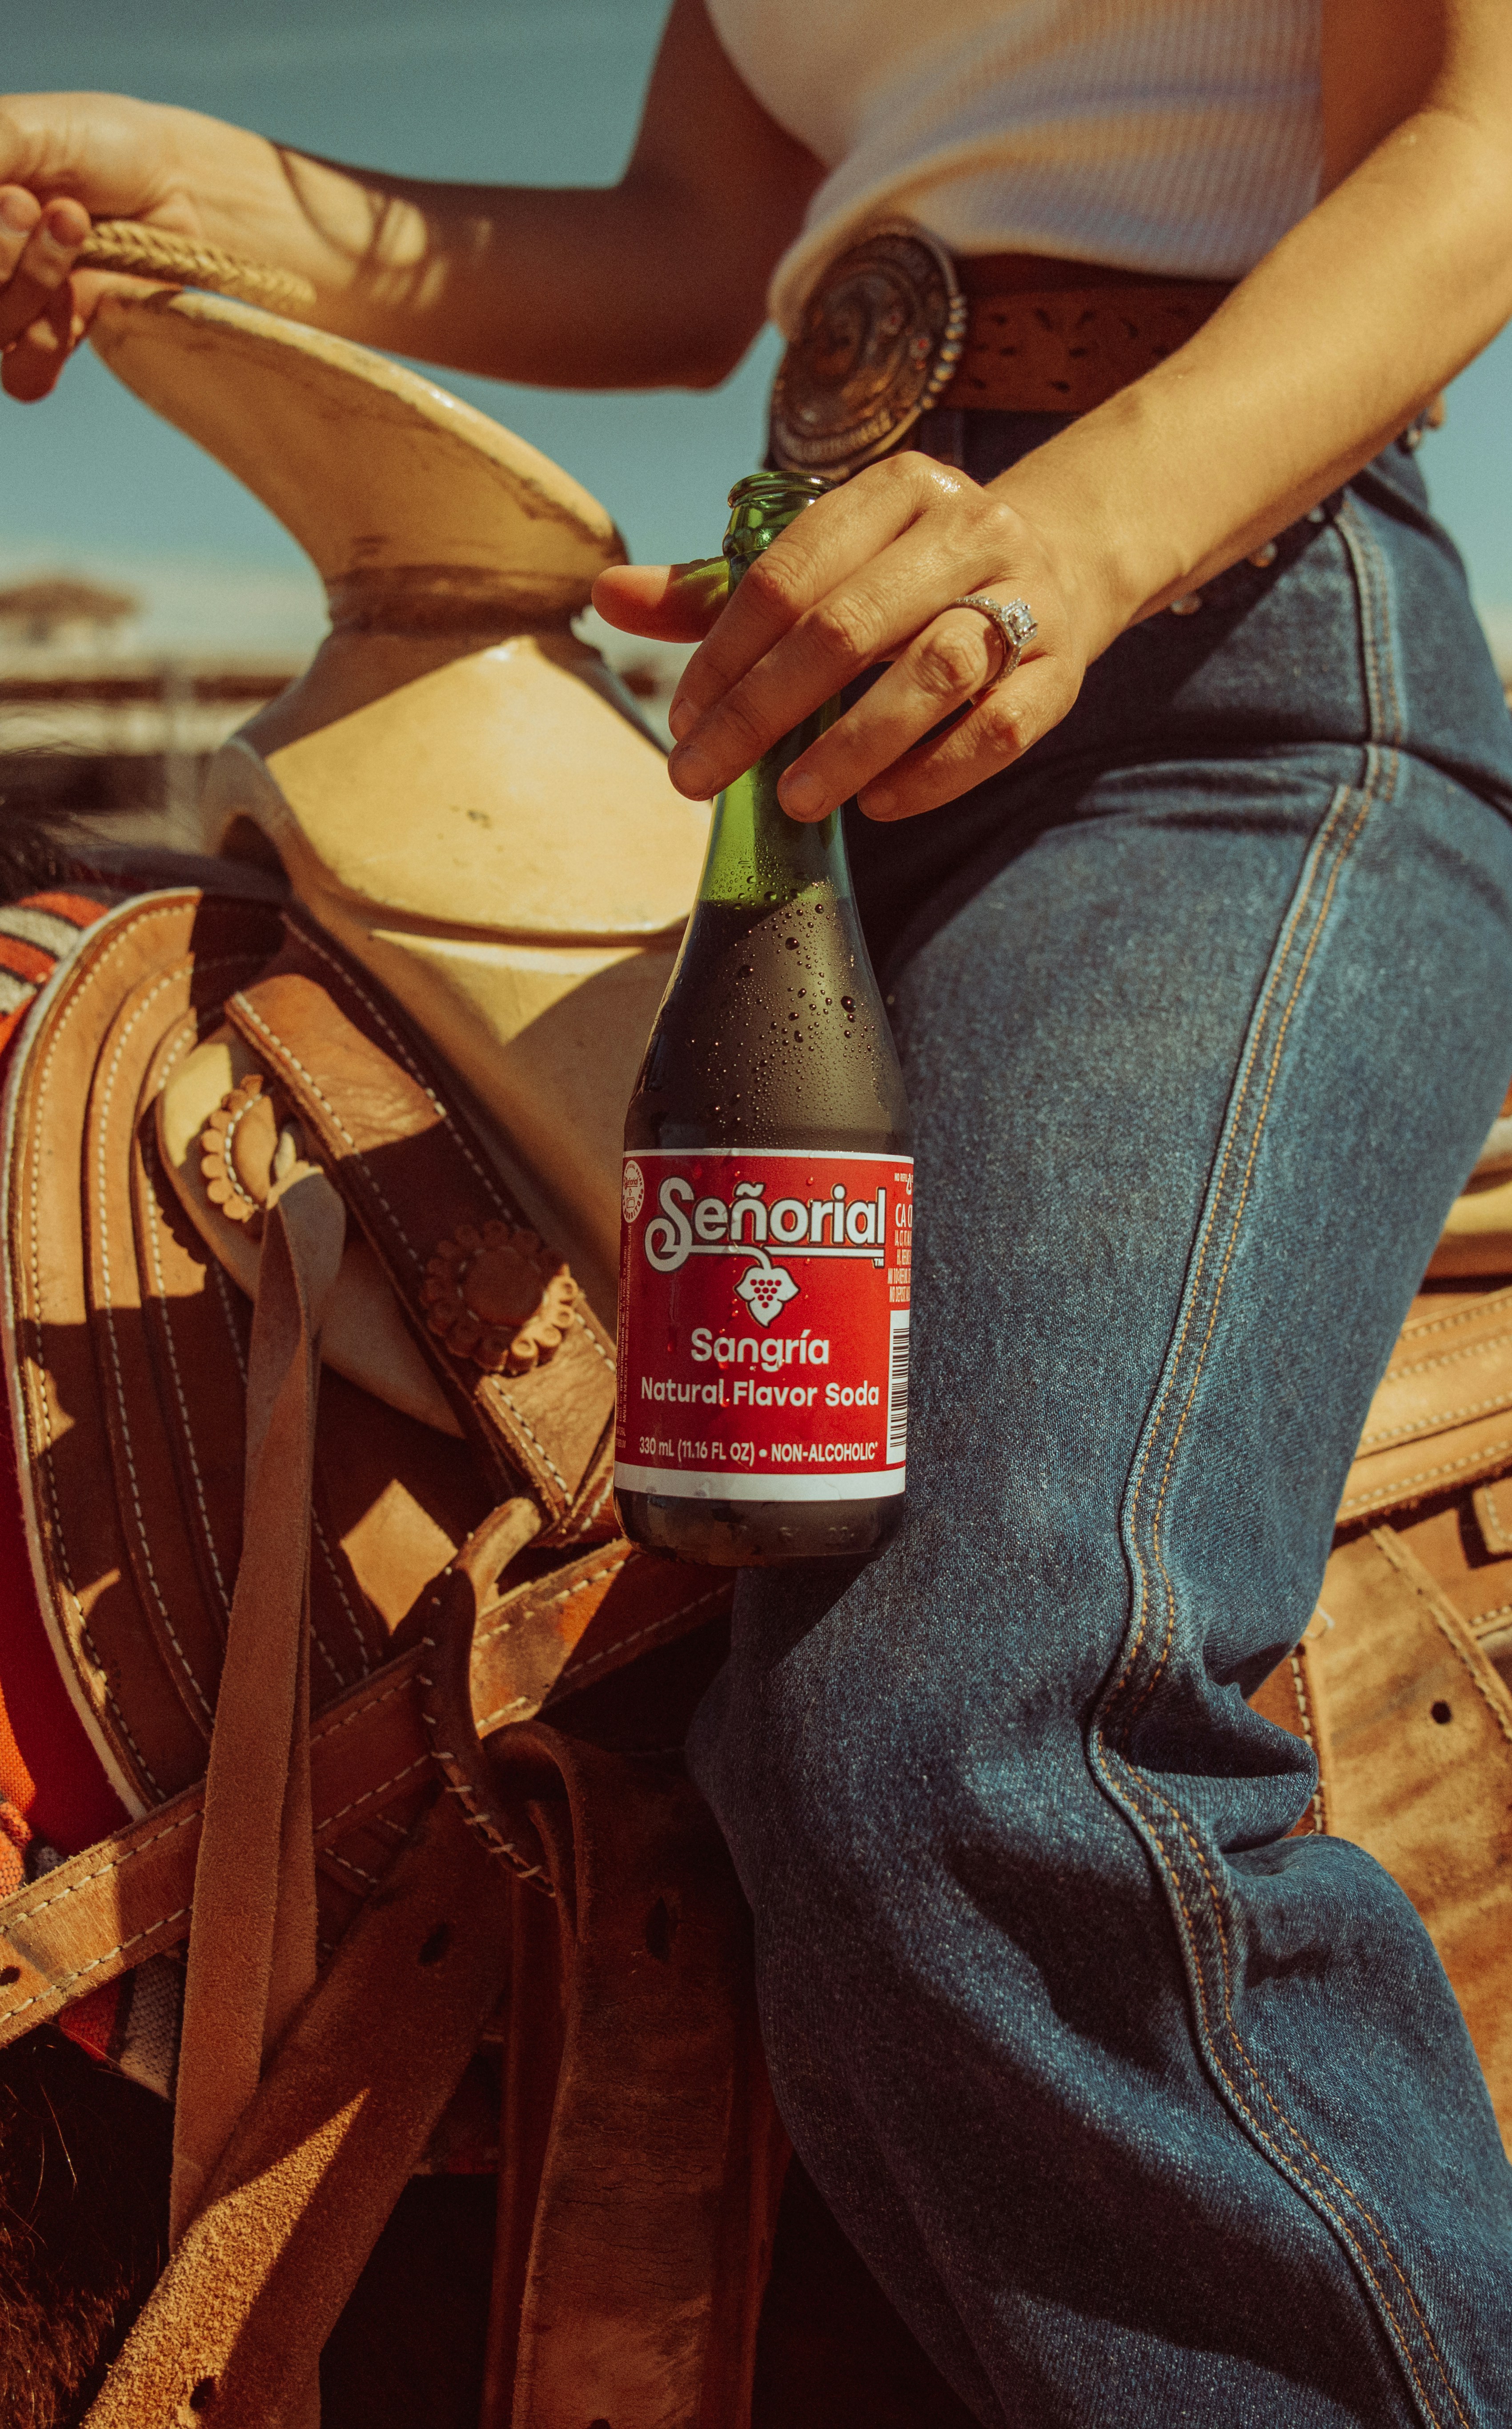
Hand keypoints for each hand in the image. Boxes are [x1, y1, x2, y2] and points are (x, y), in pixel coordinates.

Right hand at [0, 92, 209, 400]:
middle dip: (0, 252)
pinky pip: (22, 378)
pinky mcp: (54, 342)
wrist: (177, 186)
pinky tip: (77, 297)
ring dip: (33, 280)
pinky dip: (45, 344)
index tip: (14, 195)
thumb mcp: (21, 128)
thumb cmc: (100, 142)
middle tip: (37, 205)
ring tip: (75, 225)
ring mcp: (10, 304)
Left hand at [592, 453, 1086, 822]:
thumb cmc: (909, 575)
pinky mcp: (1062, 672)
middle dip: (762, 711)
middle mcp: (967, 530)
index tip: (682, 721)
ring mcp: (1026, 599)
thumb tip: (606, 594)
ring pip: (932, 674)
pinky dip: (934, 773)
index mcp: (896, 489)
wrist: (1065, 562)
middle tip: (701, 777)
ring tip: (792, 801)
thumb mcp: (821, 562)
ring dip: (852, 745)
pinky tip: (878, 805)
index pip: (788, 574)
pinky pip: (997, 731)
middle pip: (848, 627)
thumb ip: (717, 589)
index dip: (724, 653)